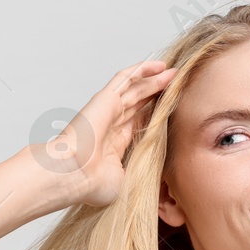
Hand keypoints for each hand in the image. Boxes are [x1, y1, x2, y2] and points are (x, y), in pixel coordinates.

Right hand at [40, 59, 178, 207]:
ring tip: (173, 72)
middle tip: (176, 84)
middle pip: (139, 102)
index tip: (172, 107)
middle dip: (157, 93)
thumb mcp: (125, 179)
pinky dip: (142, 69)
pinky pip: (125, 78)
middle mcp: (112, 124)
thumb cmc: (91, 184)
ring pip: (135, 88)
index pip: (138, 122)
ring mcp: (108, 110)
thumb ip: (138, 171)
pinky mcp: (105, 99)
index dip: (155, 112)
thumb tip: (155, 178)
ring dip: (155, 79)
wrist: (72, 174)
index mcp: (115, 144)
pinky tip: (159, 66)